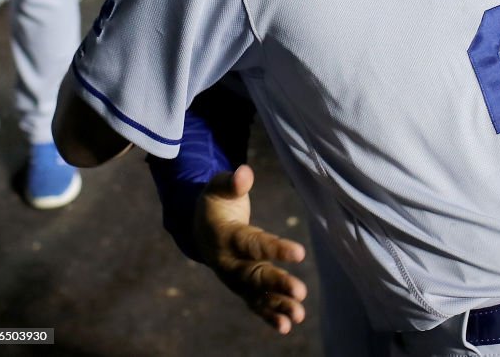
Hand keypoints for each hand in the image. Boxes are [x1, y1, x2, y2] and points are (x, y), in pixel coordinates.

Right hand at [194, 165, 307, 334]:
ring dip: (277, 306)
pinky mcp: (241, 286)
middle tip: (300, 292)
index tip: (300, 253)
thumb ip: (232, 182)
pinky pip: (255, 303)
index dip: (275, 248)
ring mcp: (234, 277)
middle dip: (277, 284)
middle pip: (254, 275)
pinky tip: (288, 326)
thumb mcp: (220, 187)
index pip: (253, 243)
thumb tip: (244, 172)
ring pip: (256, 294)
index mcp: (226, 236)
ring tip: (299, 315)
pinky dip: (269, 315)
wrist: (198, 227)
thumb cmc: (217, 202)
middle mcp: (229, 262)